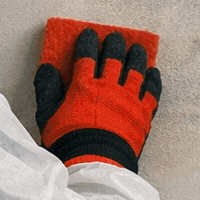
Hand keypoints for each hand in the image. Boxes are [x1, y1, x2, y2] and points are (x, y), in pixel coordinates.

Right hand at [34, 29, 161, 171]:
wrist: (94, 165)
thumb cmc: (69, 143)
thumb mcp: (48, 117)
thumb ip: (47, 90)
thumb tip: (46, 68)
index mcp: (84, 87)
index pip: (87, 55)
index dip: (88, 42)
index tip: (89, 34)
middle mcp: (108, 88)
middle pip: (114, 58)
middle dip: (115, 44)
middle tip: (115, 38)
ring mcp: (128, 100)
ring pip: (136, 70)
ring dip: (136, 56)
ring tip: (137, 48)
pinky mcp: (143, 114)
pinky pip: (152, 91)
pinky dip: (153, 80)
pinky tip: (152, 72)